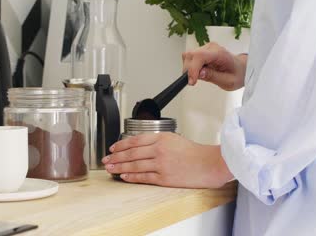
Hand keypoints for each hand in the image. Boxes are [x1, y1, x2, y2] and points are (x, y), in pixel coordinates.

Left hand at [102, 133, 232, 187]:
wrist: (209, 164)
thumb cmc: (194, 152)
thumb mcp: (174, 138)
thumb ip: (157, 140)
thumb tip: (139, 146)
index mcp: (161, 138)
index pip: (135, 140)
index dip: (121, 145)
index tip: (112, 148)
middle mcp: (159, 149)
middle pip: (131, 153)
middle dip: (116, 157)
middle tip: (106, 160)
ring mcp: (161, 164)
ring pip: (134, 165)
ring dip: (120, 167)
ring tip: (111, 169)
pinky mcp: (164, 177)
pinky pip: (143, 177)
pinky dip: (132, 176)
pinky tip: (124, 176)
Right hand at [182, 42, 246, 90]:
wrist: (240, 68)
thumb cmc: (237, 74)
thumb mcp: (228, 81)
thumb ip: (213, 77)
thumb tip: (199, 73)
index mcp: (220, 54)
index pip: (200, 56)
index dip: (192, 69)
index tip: (192, 81)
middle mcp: (211, 48)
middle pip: (191, 55)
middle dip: (189, 70)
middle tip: (193, 81)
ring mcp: (205, 48)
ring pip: (188, 56)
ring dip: (189, 68)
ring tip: (197, 77)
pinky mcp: (201, 51)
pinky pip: (190, 57)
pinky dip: (190, 67)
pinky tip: (199, 72)